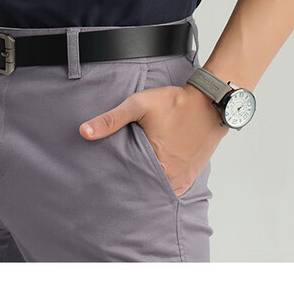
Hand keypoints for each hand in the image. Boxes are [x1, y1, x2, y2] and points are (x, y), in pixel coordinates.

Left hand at [79, 80, 228, 197]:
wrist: (209, 104)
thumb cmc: (175, 103)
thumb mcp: (139, 105)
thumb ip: (111, 120)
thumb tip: (84, 132)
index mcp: (157, 166)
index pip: (128, 182)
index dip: (115, 179)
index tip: (104, 178)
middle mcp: (171, 179)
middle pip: (143, 188)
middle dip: (129, 184)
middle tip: (114, 181)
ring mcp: (182, 180)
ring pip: (157, 190)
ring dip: (146, 185)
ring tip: (130, 179)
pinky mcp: (190, 177)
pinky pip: (171, 188)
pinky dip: (161, 183)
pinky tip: (150, 176)